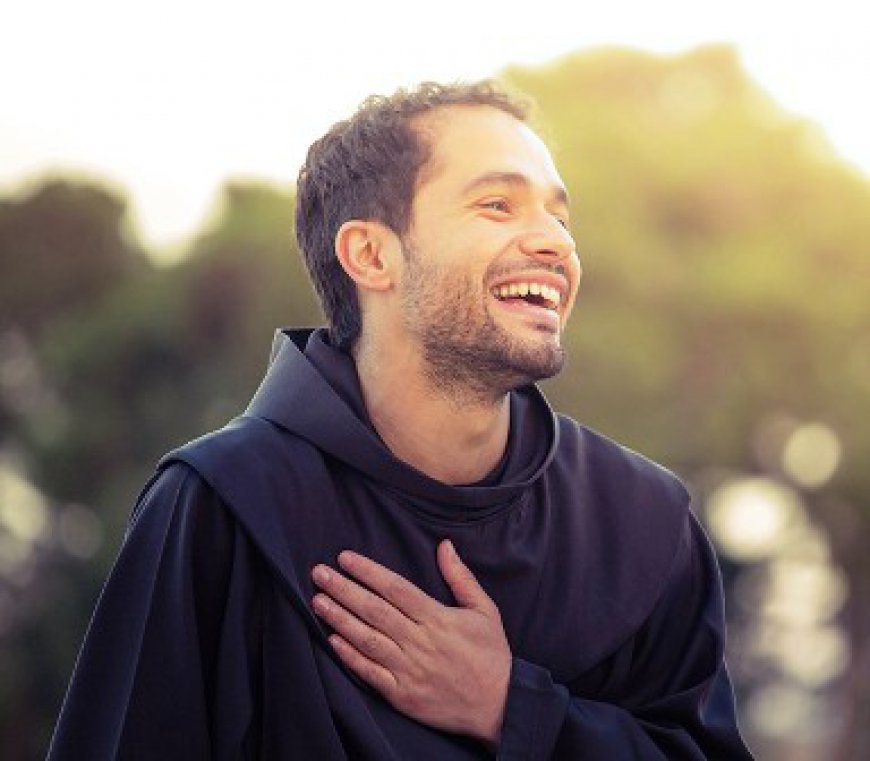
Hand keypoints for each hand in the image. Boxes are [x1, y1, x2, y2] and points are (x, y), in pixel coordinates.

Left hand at [311, 540, 510, 745]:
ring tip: (318, 601)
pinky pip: (370, 673)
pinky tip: (331, 640)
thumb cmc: (491, 655)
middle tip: (319, 573)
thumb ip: (461, 577)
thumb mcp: (485, 611)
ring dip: (339, 619)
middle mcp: (420, 642)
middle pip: (374, 610)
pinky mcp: (402, 696)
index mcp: (438, 619)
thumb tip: (444, 545)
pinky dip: (349, 656)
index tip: (345, 557)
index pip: (395, 588)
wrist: (500, 707)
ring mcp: (409, 670)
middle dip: (344, 589)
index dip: (368, 571)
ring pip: (367, 639)